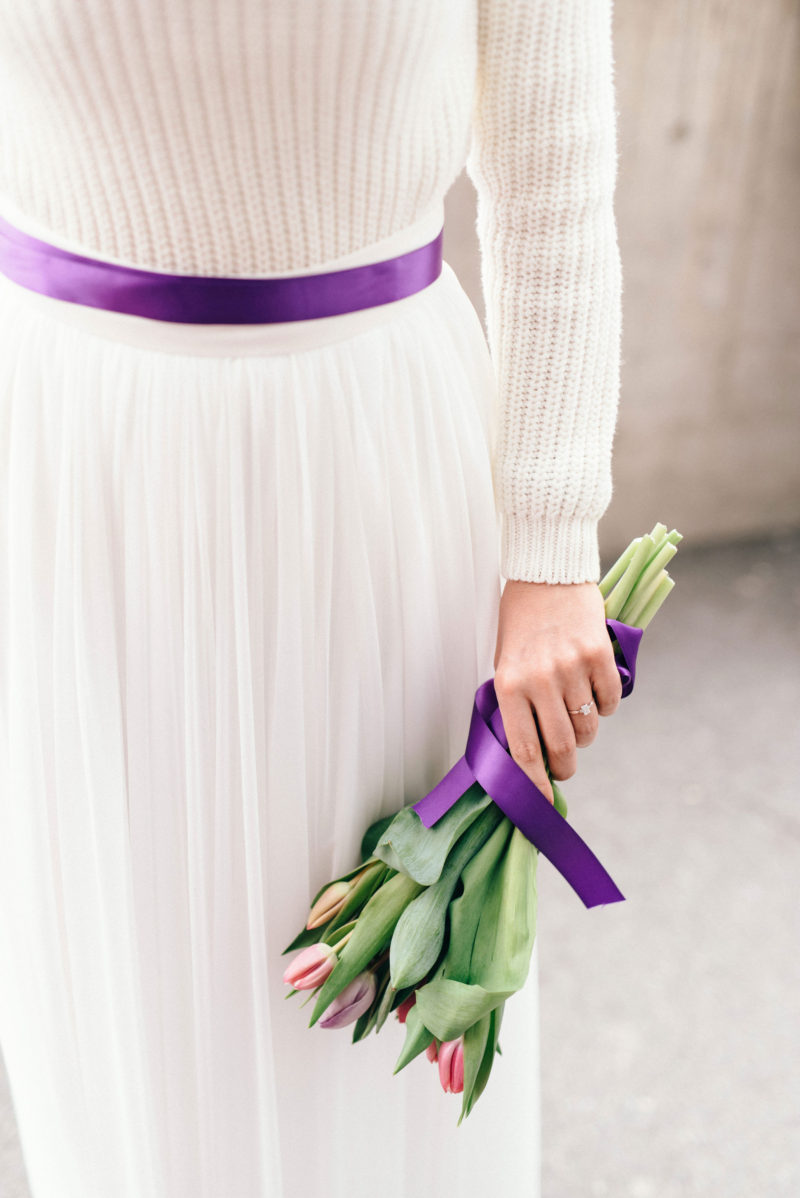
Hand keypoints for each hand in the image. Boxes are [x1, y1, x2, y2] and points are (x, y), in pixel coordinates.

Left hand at [493, 580, 622, 802]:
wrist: (547, 573)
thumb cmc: (521, 622)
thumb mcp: (506, 663)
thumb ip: (517, 705)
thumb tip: (534, 753)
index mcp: (508, 685)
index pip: (524, 750)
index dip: (536, 785)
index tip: (544, 805)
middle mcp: (539, 680)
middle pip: (561, 747)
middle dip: (566, 765)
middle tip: (566, 763)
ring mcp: (571, 668)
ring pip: (588, 728)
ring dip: (586, 734)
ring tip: (577, 716)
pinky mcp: (599, 655)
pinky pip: (610, 702)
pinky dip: (605, 706)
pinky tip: (594, 690)